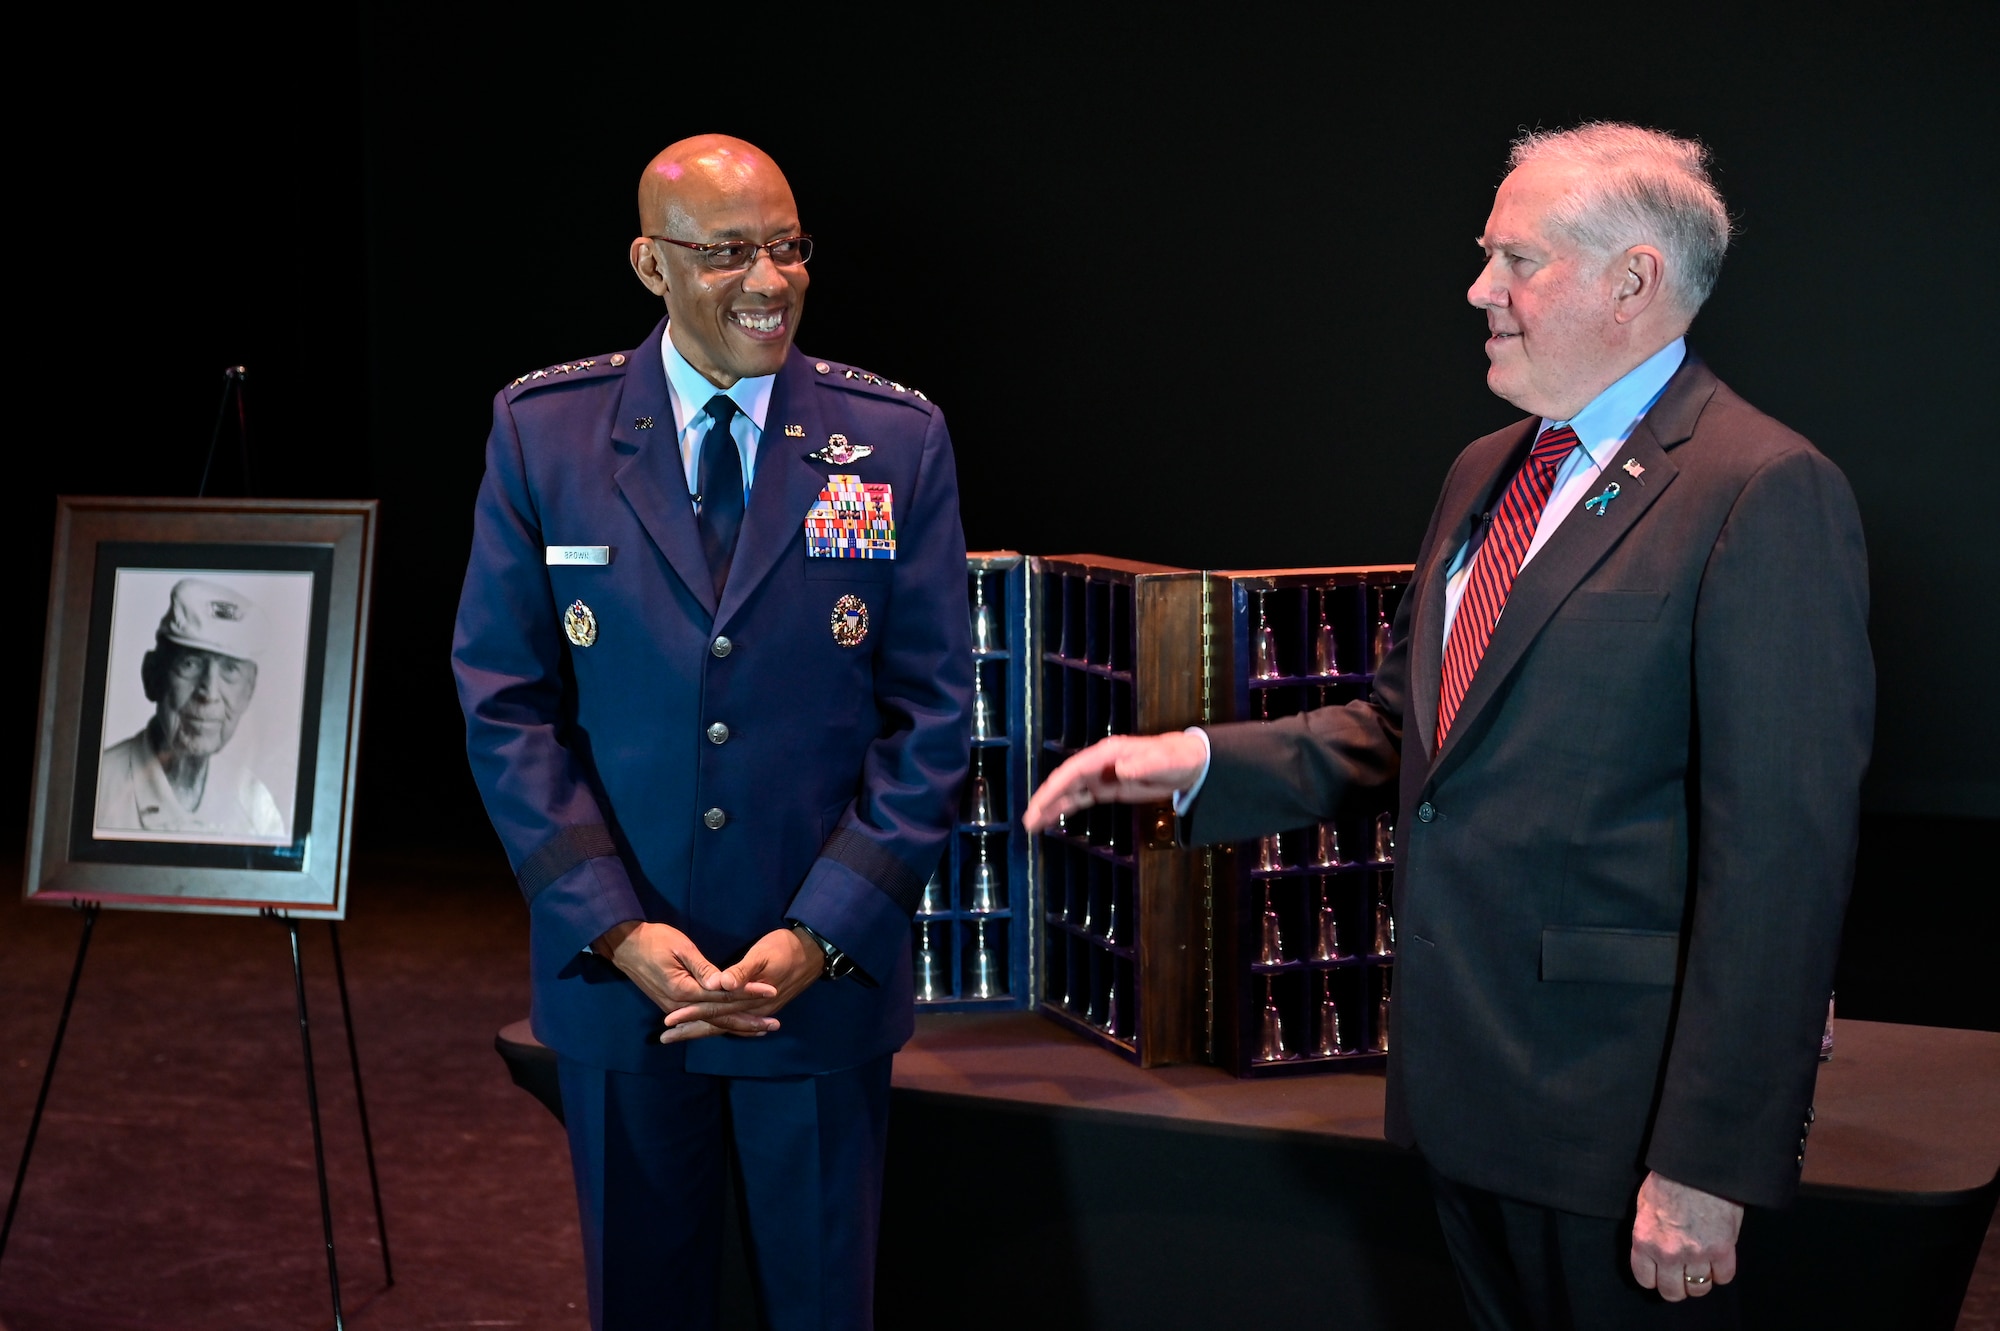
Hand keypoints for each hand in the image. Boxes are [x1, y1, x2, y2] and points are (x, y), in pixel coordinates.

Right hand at [594, 920, 778, 1038]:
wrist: (624, 946)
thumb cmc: (654, 940)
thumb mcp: (680, 948)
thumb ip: (702, 968)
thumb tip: (723, 984)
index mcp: (683, 991)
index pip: (724, 995)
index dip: (749, 993)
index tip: (771, 991)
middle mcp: (679, 1006)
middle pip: (720, 1017)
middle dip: (748, 1021)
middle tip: (774, 1023)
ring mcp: (675, 1009)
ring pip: (711, 1022)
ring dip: (736, 1026)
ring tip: (760, 1029)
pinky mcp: (673, 1006)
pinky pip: (701, 1019)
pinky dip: (720, 1024)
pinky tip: (732, 1026)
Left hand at [658, 925, 822, 1043]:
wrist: (814, 952)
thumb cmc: (786, 948)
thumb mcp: (763, 954)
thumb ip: (743, 971)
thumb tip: (722, 984)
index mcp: (751, 1000)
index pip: (715, 1011)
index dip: (691, 1015)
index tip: (669, 1020)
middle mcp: (754, 1011)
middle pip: (717, 1024)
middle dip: (691, 1030)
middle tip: (664, 1038)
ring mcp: (759, 1011)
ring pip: (725, 1025)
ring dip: (702, 1030)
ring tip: (679, 1035)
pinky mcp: (761, 1007)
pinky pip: (735, 1022)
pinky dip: (719, 1026)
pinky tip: (710, 1028)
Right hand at [1021, 732, 1207, 832]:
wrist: (1189, 762)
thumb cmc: (1177, 758)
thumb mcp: (1164, 761)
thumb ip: (1145, 764)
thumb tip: (1122, 769)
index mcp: (1107, 753)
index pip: (1074, 770)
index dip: (1056, 786)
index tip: (1040, 803)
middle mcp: (1099, 763)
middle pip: (1065, 780)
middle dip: (1046, 800)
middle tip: (1028, 821)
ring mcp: (1102, 775)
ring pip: (1069, 791)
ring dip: (1051, 806)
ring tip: (1032, 825)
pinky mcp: (1108, 788)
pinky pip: (1081, 799)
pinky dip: (1065, 808)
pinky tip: (1052, 820)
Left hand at [1630, 1171, 1743, 1299]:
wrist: (1696, 1167)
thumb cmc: (1668, 1180)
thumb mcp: (1644, 1206)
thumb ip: (1648, 1234)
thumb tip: (1652, 1252)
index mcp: (1644, 1241)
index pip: (1645, 1279)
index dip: (1655, 1279)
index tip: (1661, 1275)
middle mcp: (1668, 1253)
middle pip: (1672, 1292)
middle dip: (1677, 1287)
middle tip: (1683, 1277)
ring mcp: (1696, 1254)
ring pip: (1699, 1289)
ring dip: (1701, 1281)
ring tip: (1702, 1268)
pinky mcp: (1722, 1250)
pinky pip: (1724, 1277)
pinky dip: (1722, 1271)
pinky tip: (1719, 1259)